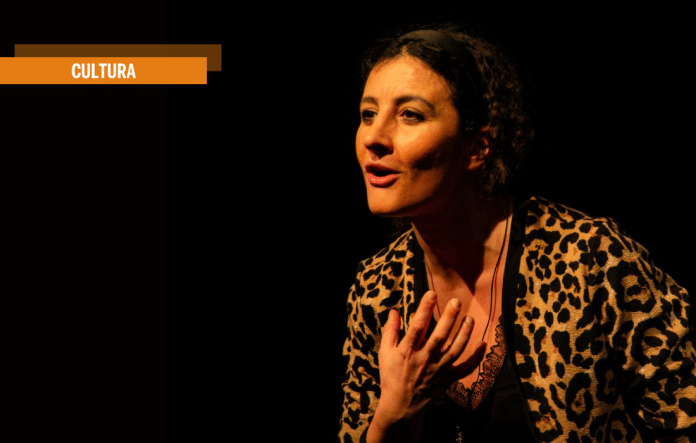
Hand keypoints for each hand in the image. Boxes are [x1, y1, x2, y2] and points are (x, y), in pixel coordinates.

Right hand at [367, 291, 485, 441]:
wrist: (401, 406)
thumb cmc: (391, 375)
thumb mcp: (385, 352)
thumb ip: (390, 331)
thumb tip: (394, 311)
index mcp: (407, 351)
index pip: (417, 327)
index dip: (424, 310)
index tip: (431, 294)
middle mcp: (424, 359)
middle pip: (440, 337)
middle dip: (449, 318)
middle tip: (457, 302)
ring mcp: (438, 370)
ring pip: (455, 350)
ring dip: (465, 334)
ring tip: (470, 318)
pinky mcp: (448, 379)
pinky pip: (465, 369)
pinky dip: (476, 358)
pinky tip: (483, 344)